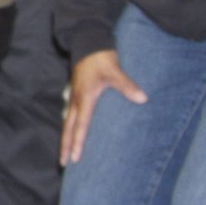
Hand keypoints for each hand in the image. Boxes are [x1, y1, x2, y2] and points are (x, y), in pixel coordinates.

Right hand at [61, 49, 146, 164]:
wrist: (88, 41)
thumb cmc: (101, 57)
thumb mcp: (115, 71)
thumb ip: (127, 85)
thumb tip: (142, 98)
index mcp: (85, 98)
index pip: (81, 125)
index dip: (78, 143)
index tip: (74, 158)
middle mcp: (76, 99)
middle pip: (68, 127)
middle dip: (65, 145)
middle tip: (63, 163)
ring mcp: (74, 95)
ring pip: (68, 121)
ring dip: (66, 136)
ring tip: (65, 150)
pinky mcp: (76, 90)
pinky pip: (70, 113)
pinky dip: (69, 125)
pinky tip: (71, 128)